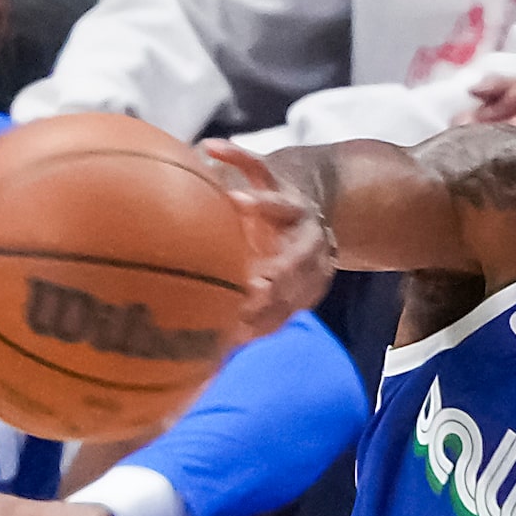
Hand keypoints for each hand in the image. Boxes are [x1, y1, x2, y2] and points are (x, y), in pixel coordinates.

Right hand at [201, 141, 332, 337]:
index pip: (293, 301)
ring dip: (265, 207)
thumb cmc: (272, 264)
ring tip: (236, 204)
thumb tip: (210, 366)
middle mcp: (306, 243)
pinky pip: (257, 164)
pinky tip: (207, 149)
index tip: (240, 326)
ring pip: (283, 206)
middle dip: (282, 270)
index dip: (271, 315)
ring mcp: (292, 208)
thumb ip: (247, 324)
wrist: (305, 208)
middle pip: (300, 257)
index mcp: (307, 278)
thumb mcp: (270, 296)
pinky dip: (236, 156)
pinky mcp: (274, 177)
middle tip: (253, 283)